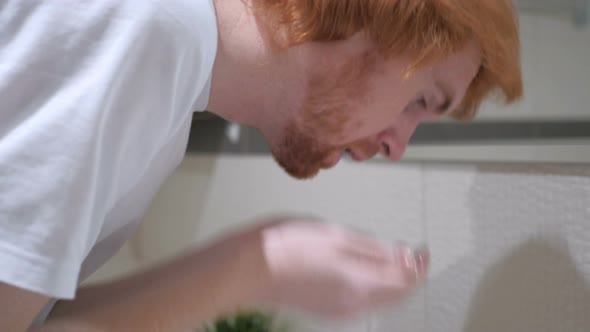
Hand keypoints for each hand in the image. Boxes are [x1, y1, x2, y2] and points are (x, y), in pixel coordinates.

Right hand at [250, 219, 428, 318]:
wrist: (250, 268)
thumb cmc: (287, 246)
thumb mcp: (337, 236)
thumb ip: (373, 249)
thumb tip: (402, 255)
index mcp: (361, 284)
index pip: (407, 281)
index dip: (420, 264)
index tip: (423, 249)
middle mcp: (354, 304)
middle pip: (396, 294)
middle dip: (408, 274)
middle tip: (409, 252)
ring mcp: (339, 310)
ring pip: (380, 299)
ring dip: (390, 280)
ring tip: (387, 257)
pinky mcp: (326, 309)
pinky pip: (362, 301)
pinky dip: (372, 286)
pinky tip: (362, 269)